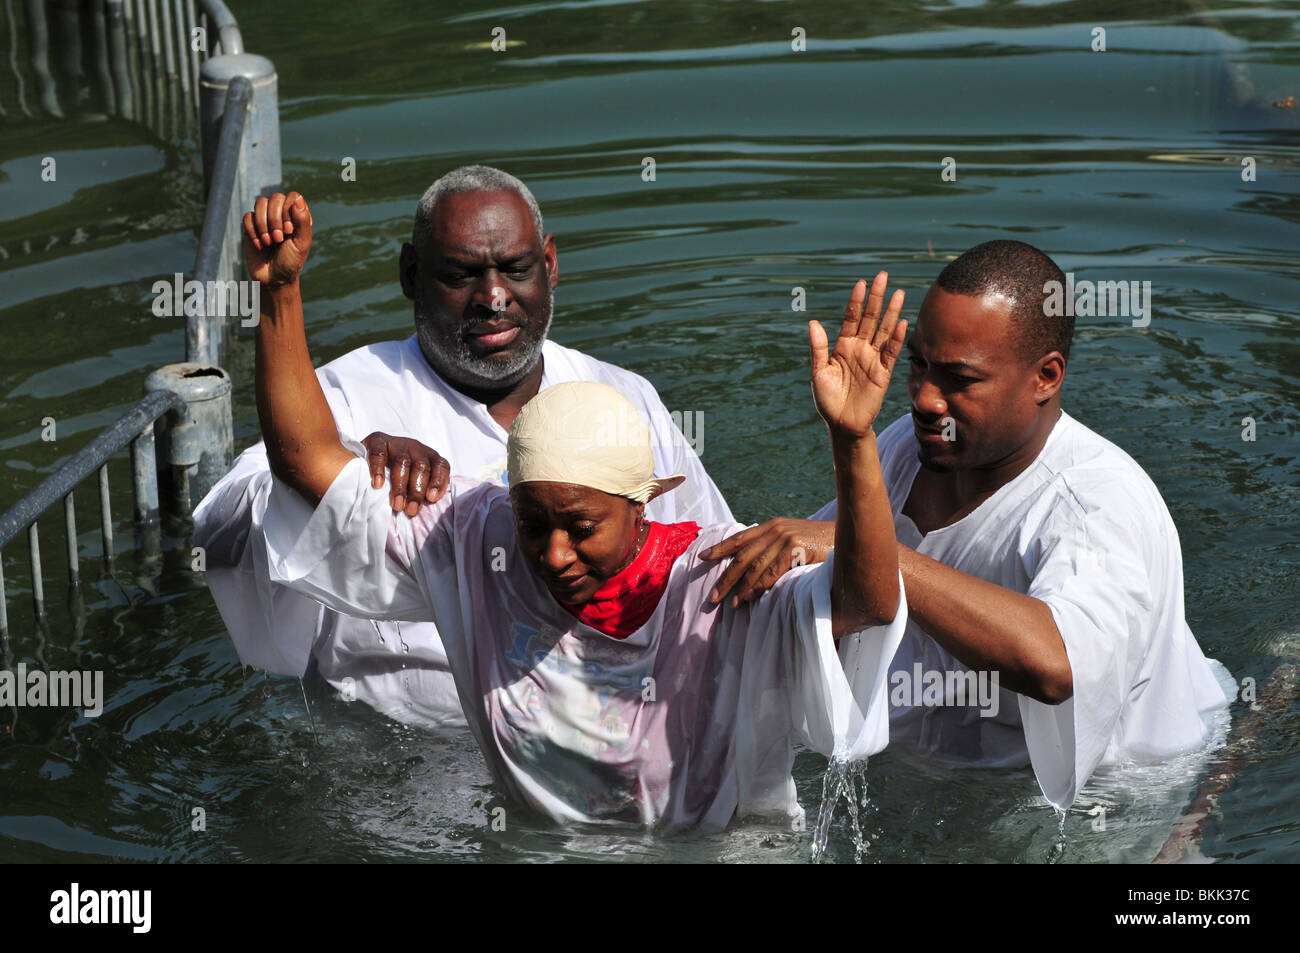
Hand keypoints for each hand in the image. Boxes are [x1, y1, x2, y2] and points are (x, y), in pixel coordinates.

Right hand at [242, 191, 312, 287]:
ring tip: (269, 242)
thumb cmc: (291, 262)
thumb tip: (299, 199)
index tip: (289, 231)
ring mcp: (265, 219)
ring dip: (263, 224)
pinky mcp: (251, 226)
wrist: (274, 279)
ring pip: (260, 203)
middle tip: (278, 239)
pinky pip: (247, 216)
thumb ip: (302, 222)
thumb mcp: (301, 244)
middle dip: (274, 219)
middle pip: (275, 198)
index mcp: (297, 216)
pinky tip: (260, 246)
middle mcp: (282, 214)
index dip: (288, 210)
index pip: (292, 197)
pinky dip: (253, 231)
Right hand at [360, 431, 450, 515]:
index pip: (441, 465)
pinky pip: (379, 453)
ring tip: (396, 504)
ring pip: (402, 461)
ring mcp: (396, 443)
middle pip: (421, 467)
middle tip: (411, 510)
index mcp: (429, 457)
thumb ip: (421, 492)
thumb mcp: (413, 482)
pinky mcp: (376, 441)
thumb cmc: (396, 475)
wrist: (369, 453)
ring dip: (400, 485)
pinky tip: (378, 484)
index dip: (438, 481)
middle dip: (417, 490)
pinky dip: (378, 469)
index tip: (431, 498)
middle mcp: (415, 448)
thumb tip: (419, 510)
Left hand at [700, 518, 833, 606]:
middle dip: (725, 577)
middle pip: (742, 555)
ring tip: (730, 603)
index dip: (720, 548)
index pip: (740, 538)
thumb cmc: (822, 544)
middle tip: (713, 596)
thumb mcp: (794, 541)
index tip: (702, 557)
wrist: (849, 535)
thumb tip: (753, 574)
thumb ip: (774, 551)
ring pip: (755, 566)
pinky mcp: (796, 548)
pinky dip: (760, 585)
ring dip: (740, 587)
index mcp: (772, 526)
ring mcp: (785, 538)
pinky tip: (750, 596)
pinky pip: (772, 571)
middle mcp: (775, 529)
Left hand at [809, 272, 906, 437]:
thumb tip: (812, 323)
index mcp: (842, 346)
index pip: (851, 318)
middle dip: (876, 297)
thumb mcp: (818, 372)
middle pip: (870, 318)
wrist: (841, 424)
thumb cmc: (827, 399)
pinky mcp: (883, 373)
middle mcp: (860, 349)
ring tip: (899, 293)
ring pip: (883, 331)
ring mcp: (872, 359)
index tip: (861, 283)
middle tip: (883, 276)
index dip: (856, 301)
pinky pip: (890, 353)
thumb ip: (818, 348)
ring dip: (891, 312)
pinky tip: (901, 323)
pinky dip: (896, 339)